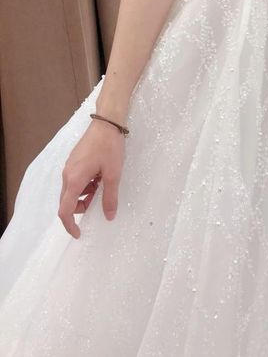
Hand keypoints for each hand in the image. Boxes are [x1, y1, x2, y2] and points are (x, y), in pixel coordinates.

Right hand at [58, 118, 125, 238]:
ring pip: (72, 190)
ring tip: (103, 185)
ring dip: (86, 195)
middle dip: (82, 207)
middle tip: (99, 203)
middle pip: (68, 201)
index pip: (65, 210)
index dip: (70, 225)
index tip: (79, 234)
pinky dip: (86, 185)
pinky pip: (75, 180)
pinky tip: (100, 176)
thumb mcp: (113, 174)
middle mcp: (67, 174)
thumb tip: (109, 216)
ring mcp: (69, 166)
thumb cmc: (109, 147)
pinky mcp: (74, 161)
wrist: (106, 122)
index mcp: (74, 180)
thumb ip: (110, 197)